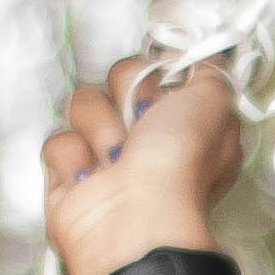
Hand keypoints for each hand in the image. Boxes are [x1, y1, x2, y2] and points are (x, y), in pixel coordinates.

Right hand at [41, 53, 245, 274]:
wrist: (136, 220)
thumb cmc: (180, 164)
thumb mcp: (216, 101)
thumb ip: (211, 69)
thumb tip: (199, 54)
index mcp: (185, 118)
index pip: (158, 67)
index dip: (159, 70)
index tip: (167, 83)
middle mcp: (148, 135)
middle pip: (119, 79)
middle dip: (129, 95)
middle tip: (143, 124)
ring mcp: (107, 154)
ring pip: (85, 105)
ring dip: (102, 129)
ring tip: (117, 160)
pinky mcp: (70, 176)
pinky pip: (58, 142)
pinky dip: (74, 160)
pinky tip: (92, 180)